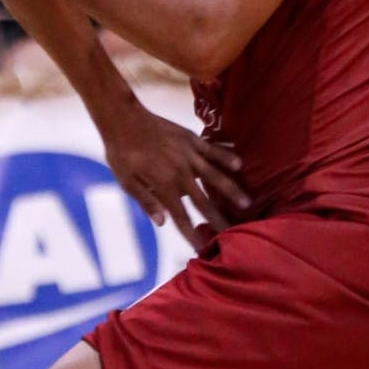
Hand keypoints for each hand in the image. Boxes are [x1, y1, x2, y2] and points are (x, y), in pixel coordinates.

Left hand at [101, 106, 249, 249]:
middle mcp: (181, 173)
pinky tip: (239, 165)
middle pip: (204, 201)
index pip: (182, 217)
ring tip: (247, 204)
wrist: (123, 119)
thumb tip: (163, 223)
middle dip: (219, 219)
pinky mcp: (191, 139)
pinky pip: (213, 150)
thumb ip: (146, 202)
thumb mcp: (126, 182)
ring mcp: (189, 155)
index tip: (203, 249)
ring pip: (215, 177)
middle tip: (235, 233)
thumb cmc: (121, 153)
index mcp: (164, 186)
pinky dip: (226, 157)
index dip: (192, 234)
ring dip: (231, 192)